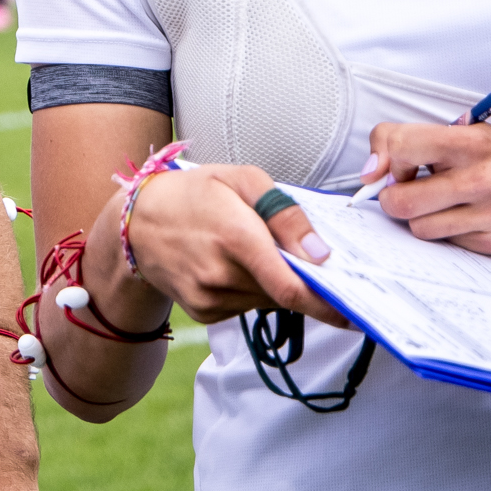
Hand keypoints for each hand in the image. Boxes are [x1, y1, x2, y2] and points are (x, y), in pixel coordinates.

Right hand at [111, 164, 348, 327]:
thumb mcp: (242, 179)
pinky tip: (233, 265)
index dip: (329, 304)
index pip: (292, 288)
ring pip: (268, 301)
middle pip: (285, 294)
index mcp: (236, 237)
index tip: (355, 309)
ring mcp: (209, 297)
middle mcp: (221, 275)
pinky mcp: (203, 311)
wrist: (135, 222)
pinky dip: (253, 289)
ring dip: (276, 283)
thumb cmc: (193, 193)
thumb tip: (320, 253)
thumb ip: (287, 213)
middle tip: (303, 260)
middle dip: (303, 281)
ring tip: (254, 252)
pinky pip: (246, 306)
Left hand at [357, 122, 490, 253]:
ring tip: (441, 202)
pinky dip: (447, 232)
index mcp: (471, 142)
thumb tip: (369, 173)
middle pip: (400, 201)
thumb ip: (411, 141)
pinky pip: (445, 244)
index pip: (401, 146)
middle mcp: (483, 179)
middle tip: (409, 190)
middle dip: (394, 197)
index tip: (398, 165)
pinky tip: (466, 216)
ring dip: (420, 217)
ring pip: (418, 228)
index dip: (388, 158)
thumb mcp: (464, 133)